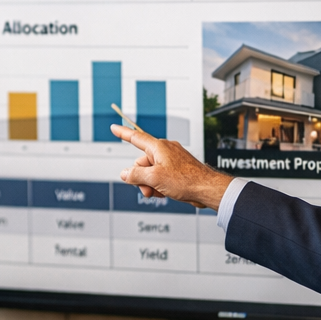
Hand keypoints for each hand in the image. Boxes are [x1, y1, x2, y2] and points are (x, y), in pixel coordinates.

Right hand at [112, 126, 231, 208]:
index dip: (123, 133)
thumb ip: (135, 175)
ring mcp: (171, 160)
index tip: (114, 128)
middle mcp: (165, 151)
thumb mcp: (154, 178)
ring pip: (150, 171)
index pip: (135, 137)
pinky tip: (164, 192)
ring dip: (150, 184)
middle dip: (140, 178)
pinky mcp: (177, 170)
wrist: (206, 189)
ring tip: (158, 191)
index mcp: (158, 147)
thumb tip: (125, 174)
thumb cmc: (186, 180)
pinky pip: (160, 176)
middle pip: (141, 163)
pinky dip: (159, 185)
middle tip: (147, 188)